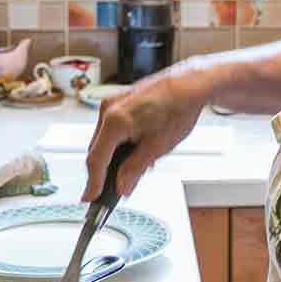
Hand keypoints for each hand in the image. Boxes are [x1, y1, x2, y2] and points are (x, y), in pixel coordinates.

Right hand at [80, 61, 216, 200]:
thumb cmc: (178, 108)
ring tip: (132, 170)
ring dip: (112, 156)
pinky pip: (111, 128)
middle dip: (103, 171)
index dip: (93, 183)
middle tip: (112, 190)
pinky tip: (134, 151)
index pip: (96, 159)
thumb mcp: (158, 147)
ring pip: (103, 139)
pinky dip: (118, 143)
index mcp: (115, 120)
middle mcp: (109, 108)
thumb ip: (135, 169)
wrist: (190, 83)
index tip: (90, 198)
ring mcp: (112, 102)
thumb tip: (122, 186)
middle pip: (96, 149)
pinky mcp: (119, 101)